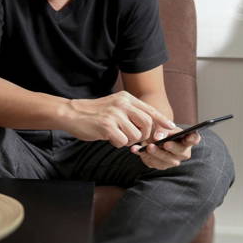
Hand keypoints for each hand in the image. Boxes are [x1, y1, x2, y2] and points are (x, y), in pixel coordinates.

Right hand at [61, 91, 175, 147]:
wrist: (71, 113)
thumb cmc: (93, 114)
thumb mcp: (114, 107)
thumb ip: (130, 113)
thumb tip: (149, 127)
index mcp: (126, 98)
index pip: (150, 109)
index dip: (161, 120)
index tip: (171, 127)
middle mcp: (122, 104)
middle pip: (147, 123)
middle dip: (144, 135)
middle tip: (134, 139)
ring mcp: (115, 114)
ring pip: (136, 135)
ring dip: (129, 141)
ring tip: (117, 136)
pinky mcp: (107, 126)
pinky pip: (123, 141)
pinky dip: (118, 144)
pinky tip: (109, 138)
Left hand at [130, 127, 200, 169]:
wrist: (148, 136)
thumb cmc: (159, 129)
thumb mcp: (161, 125)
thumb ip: (162, 130)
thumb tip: (158, 137)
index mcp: (186, 139)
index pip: (194, 139)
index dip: (193, 138)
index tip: (190, 135)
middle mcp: (182, 152)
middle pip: (180, 152)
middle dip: (172, 148)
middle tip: (165, 143)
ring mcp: (171, 161)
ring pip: (166, 161)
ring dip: (156, 154)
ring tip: (148, 147)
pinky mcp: (159, 165)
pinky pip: (152, 162)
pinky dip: (143, 155)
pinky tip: (135, 149)